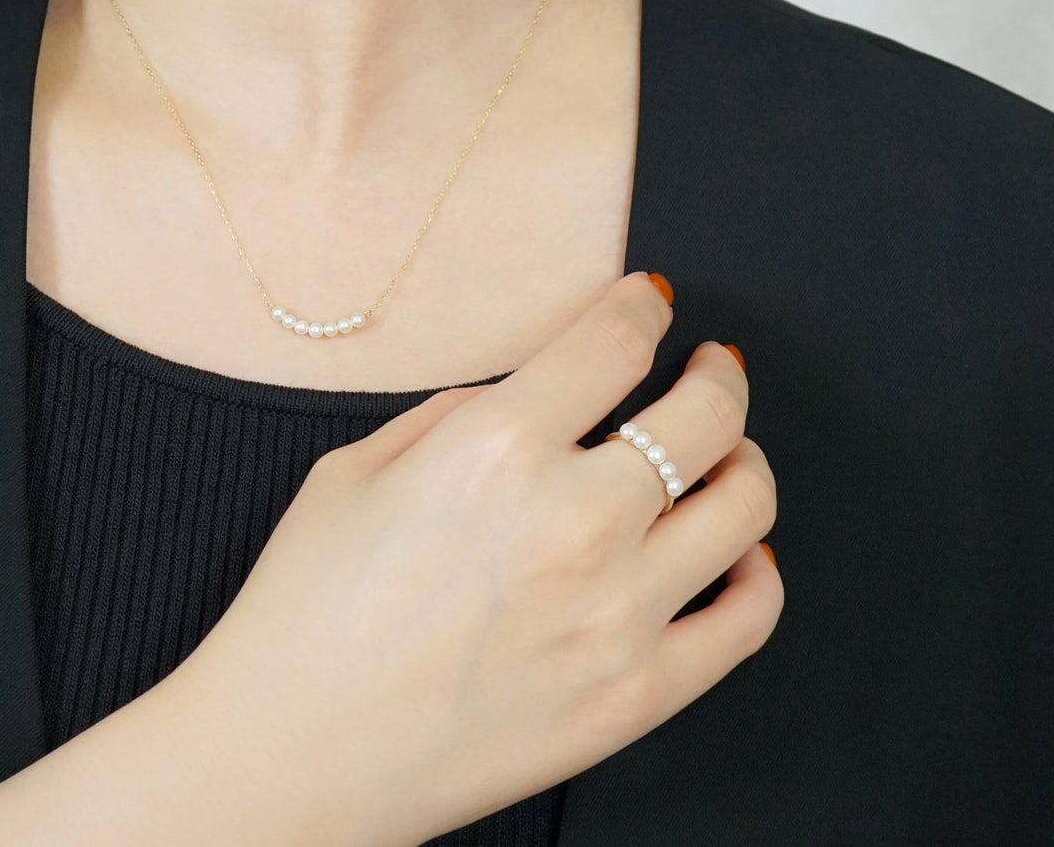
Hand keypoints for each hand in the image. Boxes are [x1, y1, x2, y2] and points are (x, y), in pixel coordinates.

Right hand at [168, 271, 782, 846]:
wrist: (296, 753)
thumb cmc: (306, 609)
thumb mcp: (356, 470)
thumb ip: (455, 414)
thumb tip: (531, 396)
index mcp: (495, 448)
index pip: (616, 341)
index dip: (643, 303)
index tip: (650, 300)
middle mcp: (573, 519)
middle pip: (705, 413)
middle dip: (717, 371)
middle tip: (711, 364)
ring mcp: (617, 613)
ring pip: (745, 505)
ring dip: (744, 456)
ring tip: (727, 450)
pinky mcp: (637, 694)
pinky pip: (747, 618)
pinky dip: (758, 570)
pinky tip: (737, 552)